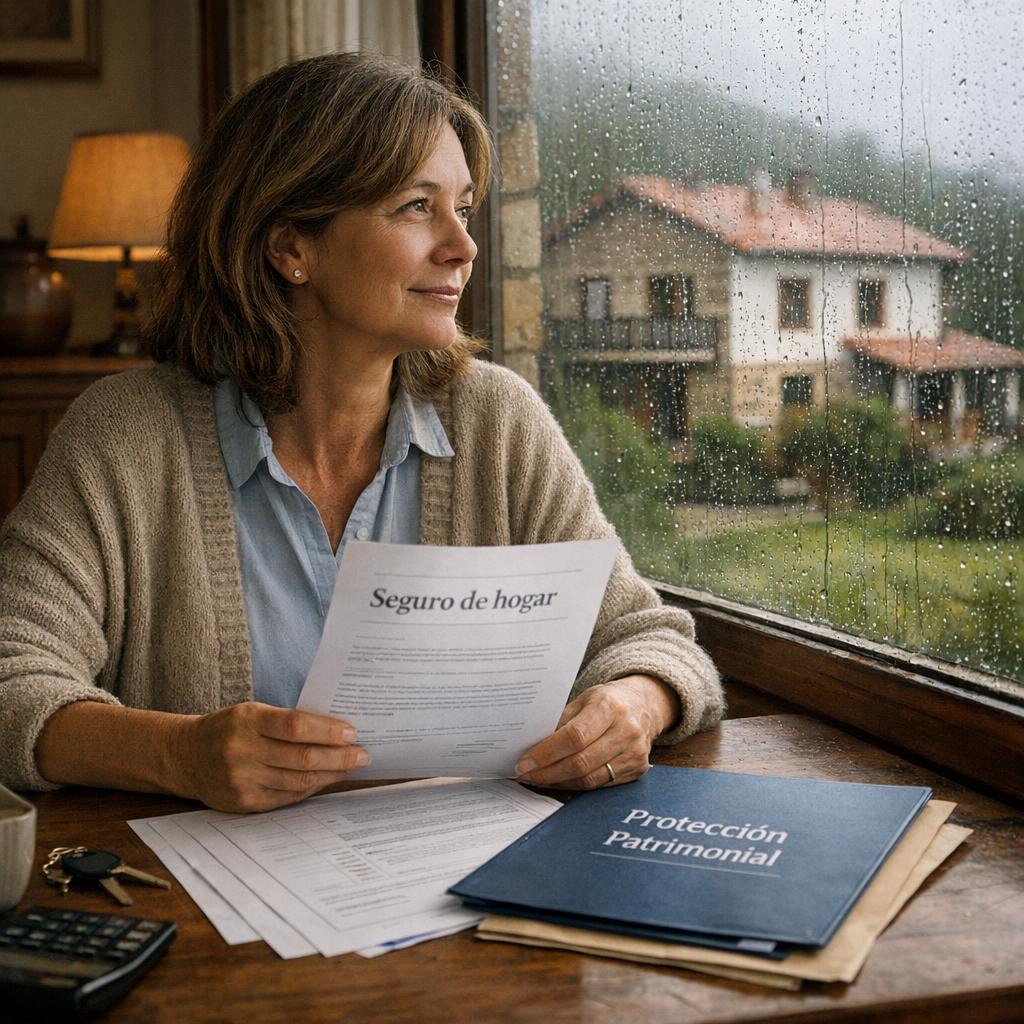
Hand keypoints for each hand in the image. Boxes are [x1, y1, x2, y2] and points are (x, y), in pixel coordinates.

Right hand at [173, 702, 369, 811]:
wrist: (185, 756)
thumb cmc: (228, 728)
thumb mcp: (252, 713)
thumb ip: (287, 721)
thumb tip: (335, 731)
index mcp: (246, 721)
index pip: (295, 726)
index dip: (327, 731)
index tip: (352, 732)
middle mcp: (241, 751)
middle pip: (301, 758)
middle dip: (339, 757)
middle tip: (363, 754)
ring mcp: (241, 780)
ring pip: (297, 781)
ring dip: (330, 775)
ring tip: (350, 767)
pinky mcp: (243, 802)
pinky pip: (286, 797)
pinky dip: (310, 789)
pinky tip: (325, 780)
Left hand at [513, 675, 677, 789]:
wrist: (644, 705)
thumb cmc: (607, 701)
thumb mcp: (583, 699)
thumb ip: (560, 721)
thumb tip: (530, 746)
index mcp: (610, 706)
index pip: (574, 736)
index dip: (546, 753)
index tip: (524, 762)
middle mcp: (626, 730)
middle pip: (581, 762)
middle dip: (547, 772)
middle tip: (525, 775)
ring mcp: (635, 752)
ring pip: (589, 779)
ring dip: (558, 782)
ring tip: (537, 779)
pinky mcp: (638, 769)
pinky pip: (600, 785)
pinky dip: (575, 785)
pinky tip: (559, 780)